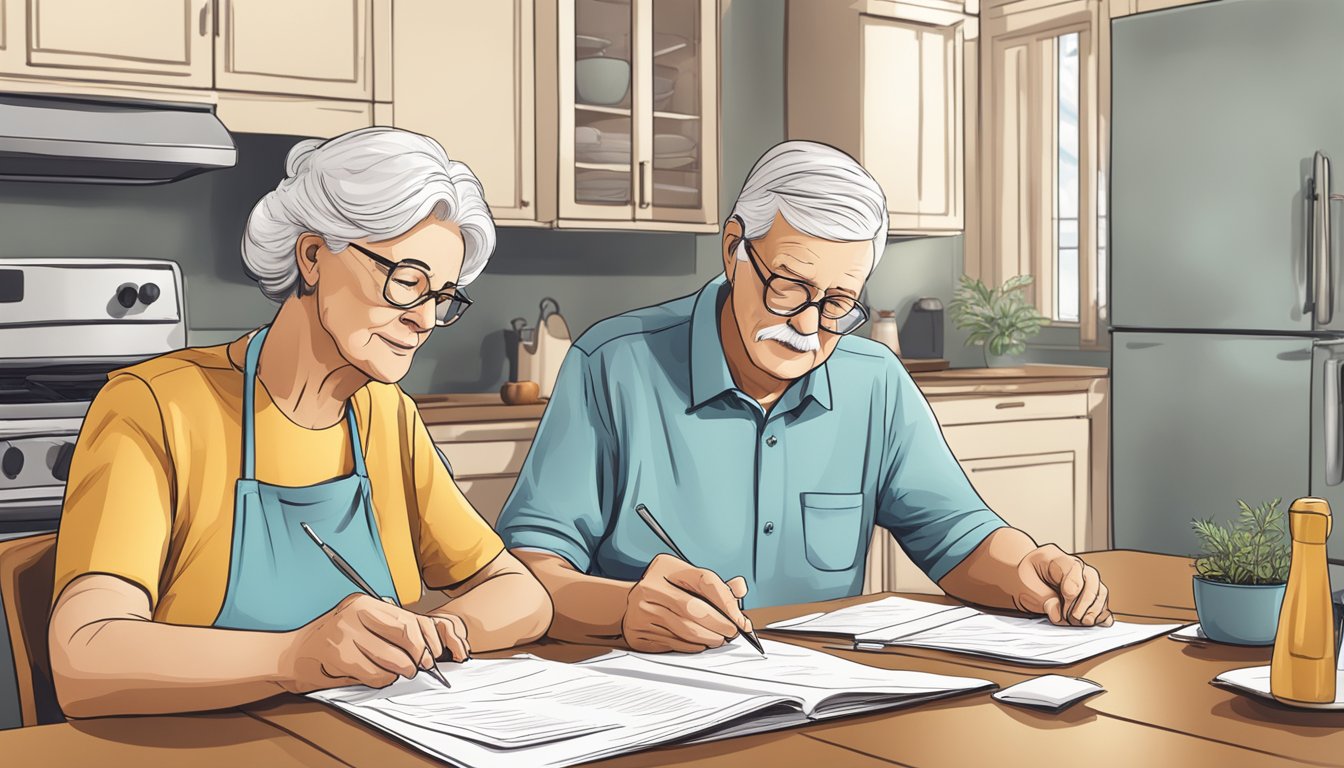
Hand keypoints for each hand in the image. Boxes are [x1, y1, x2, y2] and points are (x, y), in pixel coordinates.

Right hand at [277, 594, 470, 692]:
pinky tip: (377, 676)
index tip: (432, 653)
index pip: (409, 618)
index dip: (426, 639)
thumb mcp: (362, 625)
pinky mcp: (339, 655)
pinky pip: (375, 674)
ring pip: (393, 658)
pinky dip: (382, 679)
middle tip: (417, 667)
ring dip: (400, 671)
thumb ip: (389, 629)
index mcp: (366, 603)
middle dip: (417, 656)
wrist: (295, 653)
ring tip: (396, 672)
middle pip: (405, 634)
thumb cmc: (334, 641)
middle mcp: (357, 613)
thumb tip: (425, 646)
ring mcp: (347, 633)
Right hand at [622, 554, 752, 652]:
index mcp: (666, 567)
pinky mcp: (639, 631)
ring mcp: (642, 610)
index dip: (727, 602)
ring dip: (708, 638)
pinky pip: (674, 642)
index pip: (705, 581)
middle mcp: (651, 587)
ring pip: (685, 629)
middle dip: (719, 624)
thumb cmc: (664, 592)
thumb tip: (740, 587)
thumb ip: (715, 586)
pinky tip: (700, 643)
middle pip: (694, 608)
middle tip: (732, 632)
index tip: (739, 618)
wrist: (628, 605)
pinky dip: (692, 646)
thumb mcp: (686, 580)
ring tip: (718, 639)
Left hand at [1013, 545, 1113, 626]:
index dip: (1072, 592)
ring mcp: (1083, 577)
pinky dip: (1101, 612)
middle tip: (1074, 619)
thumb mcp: (1024, 586)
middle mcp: (1074, 565)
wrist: (1023, 578)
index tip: (1064, 609)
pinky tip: (1096, 622)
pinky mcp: (1087, 591)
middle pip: (1091, 579)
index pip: (1073, 569)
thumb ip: (1042, 598)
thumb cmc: (1023, 579)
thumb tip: (1058, 613)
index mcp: (1055, 557)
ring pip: (1099, 590)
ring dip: (1094, 609)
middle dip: (1085, 602)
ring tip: (1083, 622)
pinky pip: (1101, 600)